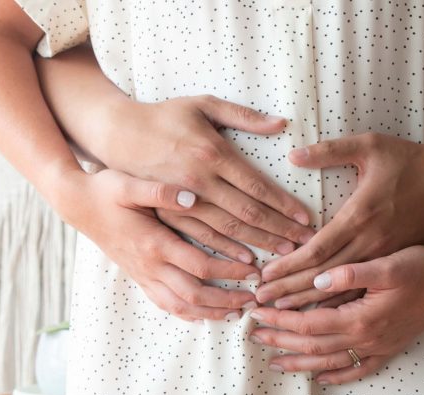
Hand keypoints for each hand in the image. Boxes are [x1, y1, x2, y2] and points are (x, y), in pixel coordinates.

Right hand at [50, 167, 259, 321]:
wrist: (77, 205)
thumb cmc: (104, 191)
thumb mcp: (129, 184)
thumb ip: (161, 191)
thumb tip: (192, 196)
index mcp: (154, 243)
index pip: (200, 266)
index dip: (230, 272)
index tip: (254, 270)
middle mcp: (149, 265)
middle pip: (194, 295)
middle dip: (226, 301)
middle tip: (253, 299)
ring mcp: (142, 275)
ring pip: (180, 306)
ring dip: (210, 313)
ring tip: (235, 314)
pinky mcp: (138, 277)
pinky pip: (164, 304)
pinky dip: (186, 314)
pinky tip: (203, 315)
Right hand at [89, 94, 314, 256]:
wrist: (117, 134)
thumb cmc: (164, 116)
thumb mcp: (202, 104)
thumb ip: (242, 115)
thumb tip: (280, 123)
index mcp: (212, 154)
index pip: (256, 186)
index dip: (283, 205)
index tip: (306, 218)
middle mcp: (199, 182)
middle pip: (247, 214)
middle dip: (279, 230)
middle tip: (306, 244)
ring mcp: (182, 202)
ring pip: (227, 232)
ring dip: (258, 245)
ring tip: (284, 255)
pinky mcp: (168, 213)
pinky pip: (200, 239)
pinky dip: (225, 253)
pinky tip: (245, 262)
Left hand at [248, 245, 423, 384]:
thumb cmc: (421, 267)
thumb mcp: (386, 263)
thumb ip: (350, 273)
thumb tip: (317, 279)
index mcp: (359, 318)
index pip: (307, 323)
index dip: (279, 320)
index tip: (257, 313)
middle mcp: (366, 338)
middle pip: (312, 346)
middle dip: (281, 341)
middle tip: (253, 337)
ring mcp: (378, 347)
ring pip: (330, 362)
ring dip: (300, 363)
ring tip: (275, 363)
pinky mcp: (389, 348)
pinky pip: (359, 369)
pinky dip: (338, 376)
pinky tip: (322, 378)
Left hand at [256, 133, 423, 307]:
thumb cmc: (410, 160)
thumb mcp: (370, 145)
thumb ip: (330, 151)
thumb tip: (293, 154)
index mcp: (360, 217)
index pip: (316, 250)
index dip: (287, 266)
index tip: (263, 276)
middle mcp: (371, 244)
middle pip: (322, 277)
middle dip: (288, 291)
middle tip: (259, 302)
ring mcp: (385, 259)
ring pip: (341, 292)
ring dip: (309, 304)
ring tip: (279, 314)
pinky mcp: (395, 265)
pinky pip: (364, 293)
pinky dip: (339, 306)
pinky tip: (320, 319)